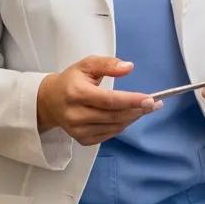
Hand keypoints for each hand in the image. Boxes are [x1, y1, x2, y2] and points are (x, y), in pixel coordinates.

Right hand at [37, 56, 161, 145]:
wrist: (50, 101)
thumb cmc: (72, 80)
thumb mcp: (87, 64)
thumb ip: (108, 64)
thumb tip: (129, 67)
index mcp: (77, 93)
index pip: (108, 100)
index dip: (131, 100)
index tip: (150, 99)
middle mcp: (76, 115)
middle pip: (113, 116)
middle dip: (137, 110)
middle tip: (155, 104)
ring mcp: (78, 130)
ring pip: (113, 127)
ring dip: (133, 118)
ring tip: (145, 108)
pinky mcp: (82, 140)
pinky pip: (109, 134)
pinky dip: (122, 125)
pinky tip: (129, 116)